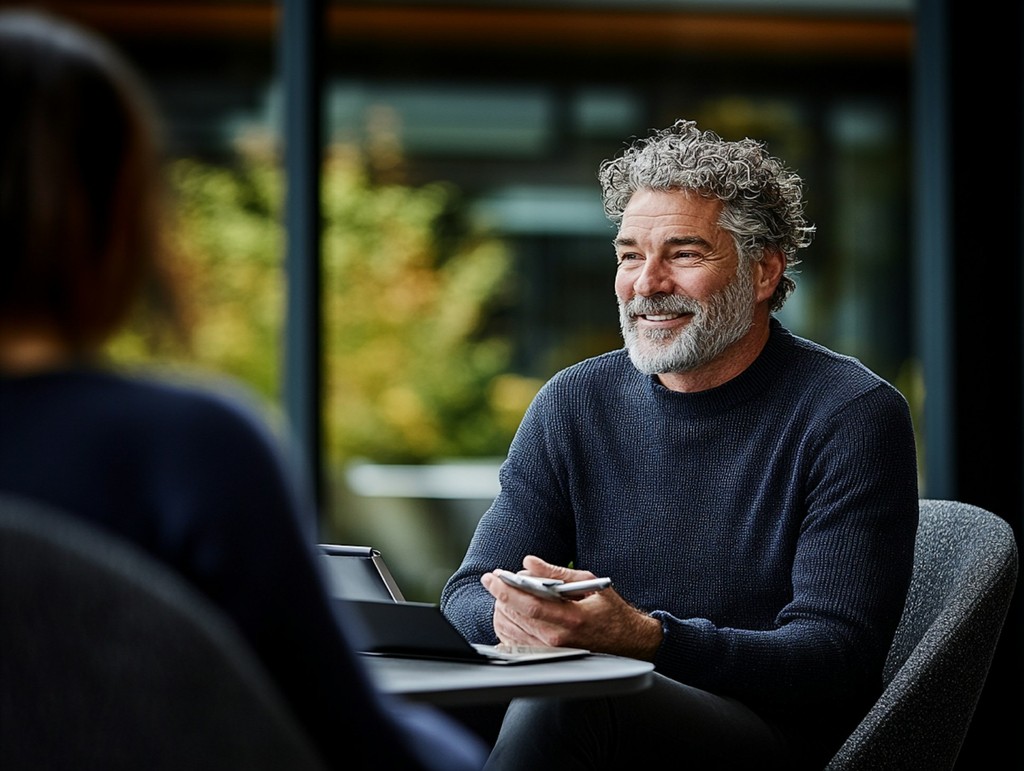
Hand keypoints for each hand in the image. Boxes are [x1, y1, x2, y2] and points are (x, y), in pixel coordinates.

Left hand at [481, 555, 662, 659]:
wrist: (628, 641)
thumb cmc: (609, 610)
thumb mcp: (589, 583)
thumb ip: (556, 573)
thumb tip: (529, 563)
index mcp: (572, 618)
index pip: (530, 605)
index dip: (507, 590)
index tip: (492, 577)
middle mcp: (560, 639)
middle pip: (518, 618)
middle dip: (500, 596)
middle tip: (494, 580)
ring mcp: (554, 652)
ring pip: (514, 632)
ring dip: (502, 611)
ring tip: (501, 594)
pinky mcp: (550, 658)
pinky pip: (518, 644)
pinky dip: (508, 627)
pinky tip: (508, 614)